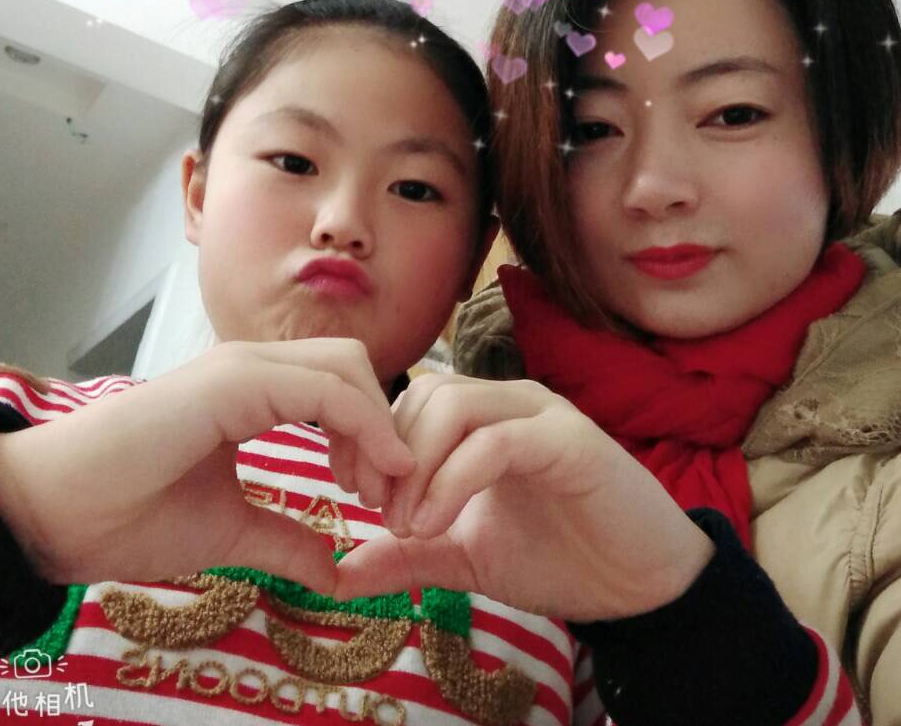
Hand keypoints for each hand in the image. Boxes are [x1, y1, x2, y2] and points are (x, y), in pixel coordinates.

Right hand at [0, 339, 412, 593]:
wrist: (56, 516)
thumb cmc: (132, 516)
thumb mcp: (230, 530)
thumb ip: (285, 539)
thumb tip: (335, 571)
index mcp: (252, 389)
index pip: (339, 385)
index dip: (372, 433)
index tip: (376, 494)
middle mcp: (252, 366)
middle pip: (353, 366)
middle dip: (382, 424)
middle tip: (378, 492)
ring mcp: (241, 367)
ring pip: (345, 367)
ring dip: (376, 426)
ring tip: (369, 490)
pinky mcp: (232, 383)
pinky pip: (321, 388)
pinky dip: (361, 425)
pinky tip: (366, 474)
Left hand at [333, 374, 714, 621]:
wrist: (640, 587)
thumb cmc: (558, 557)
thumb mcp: (465, 555)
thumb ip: (408, 554)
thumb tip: (341, 570)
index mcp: (485, 417)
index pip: (411, 399)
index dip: (375, 443)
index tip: (357, 499)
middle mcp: (510, 402)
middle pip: (425, 394)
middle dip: (389, 455)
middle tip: (382, 517)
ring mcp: (541, 415)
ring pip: (453, 406)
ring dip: (416, 467)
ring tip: (407, 526)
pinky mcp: (569, 441)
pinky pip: (494, 442)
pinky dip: (452, 481)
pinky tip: (434, 525)